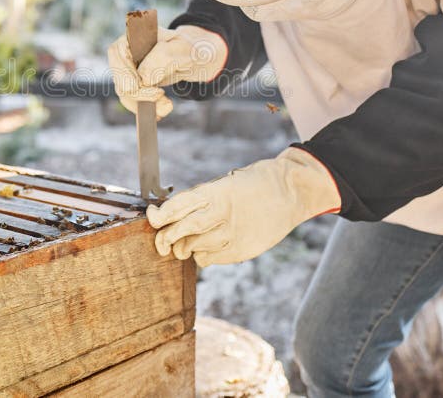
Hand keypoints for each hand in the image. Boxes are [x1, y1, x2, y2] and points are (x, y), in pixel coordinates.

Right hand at [107, 25, 226, 118]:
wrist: (191, 59)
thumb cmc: (186, 49)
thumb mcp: (181, 48)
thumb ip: (163, 57)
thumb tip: (143, 77)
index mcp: (133, 35)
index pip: (116, 52)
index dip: (124, 71)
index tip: (138, 86)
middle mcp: (125, 52)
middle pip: (119, 76)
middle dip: (139, 92)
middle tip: (160, 95)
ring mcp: (127, 69)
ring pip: (125, 92)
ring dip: (145, 102)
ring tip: (167, 104)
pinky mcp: (133, 84)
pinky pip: (132, 101)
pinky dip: (147, 107)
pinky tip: (163, 107)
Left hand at [146, 147, 340, 266]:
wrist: (290, 192)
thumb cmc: (253, 184)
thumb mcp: (226, 183)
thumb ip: (202, 199)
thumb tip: (172, 215)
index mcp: (216, 192)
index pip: (179, 206)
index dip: (160, 215)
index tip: (152, 217)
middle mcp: (223, 213)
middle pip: (183, 230)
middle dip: (166, 238)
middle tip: (161, 242)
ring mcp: (232, 234)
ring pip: (194, 248)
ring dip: (184, 248)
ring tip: (184, 244)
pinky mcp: (240, 250)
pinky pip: (209, 259)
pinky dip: (201, 256)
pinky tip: (206, 247)